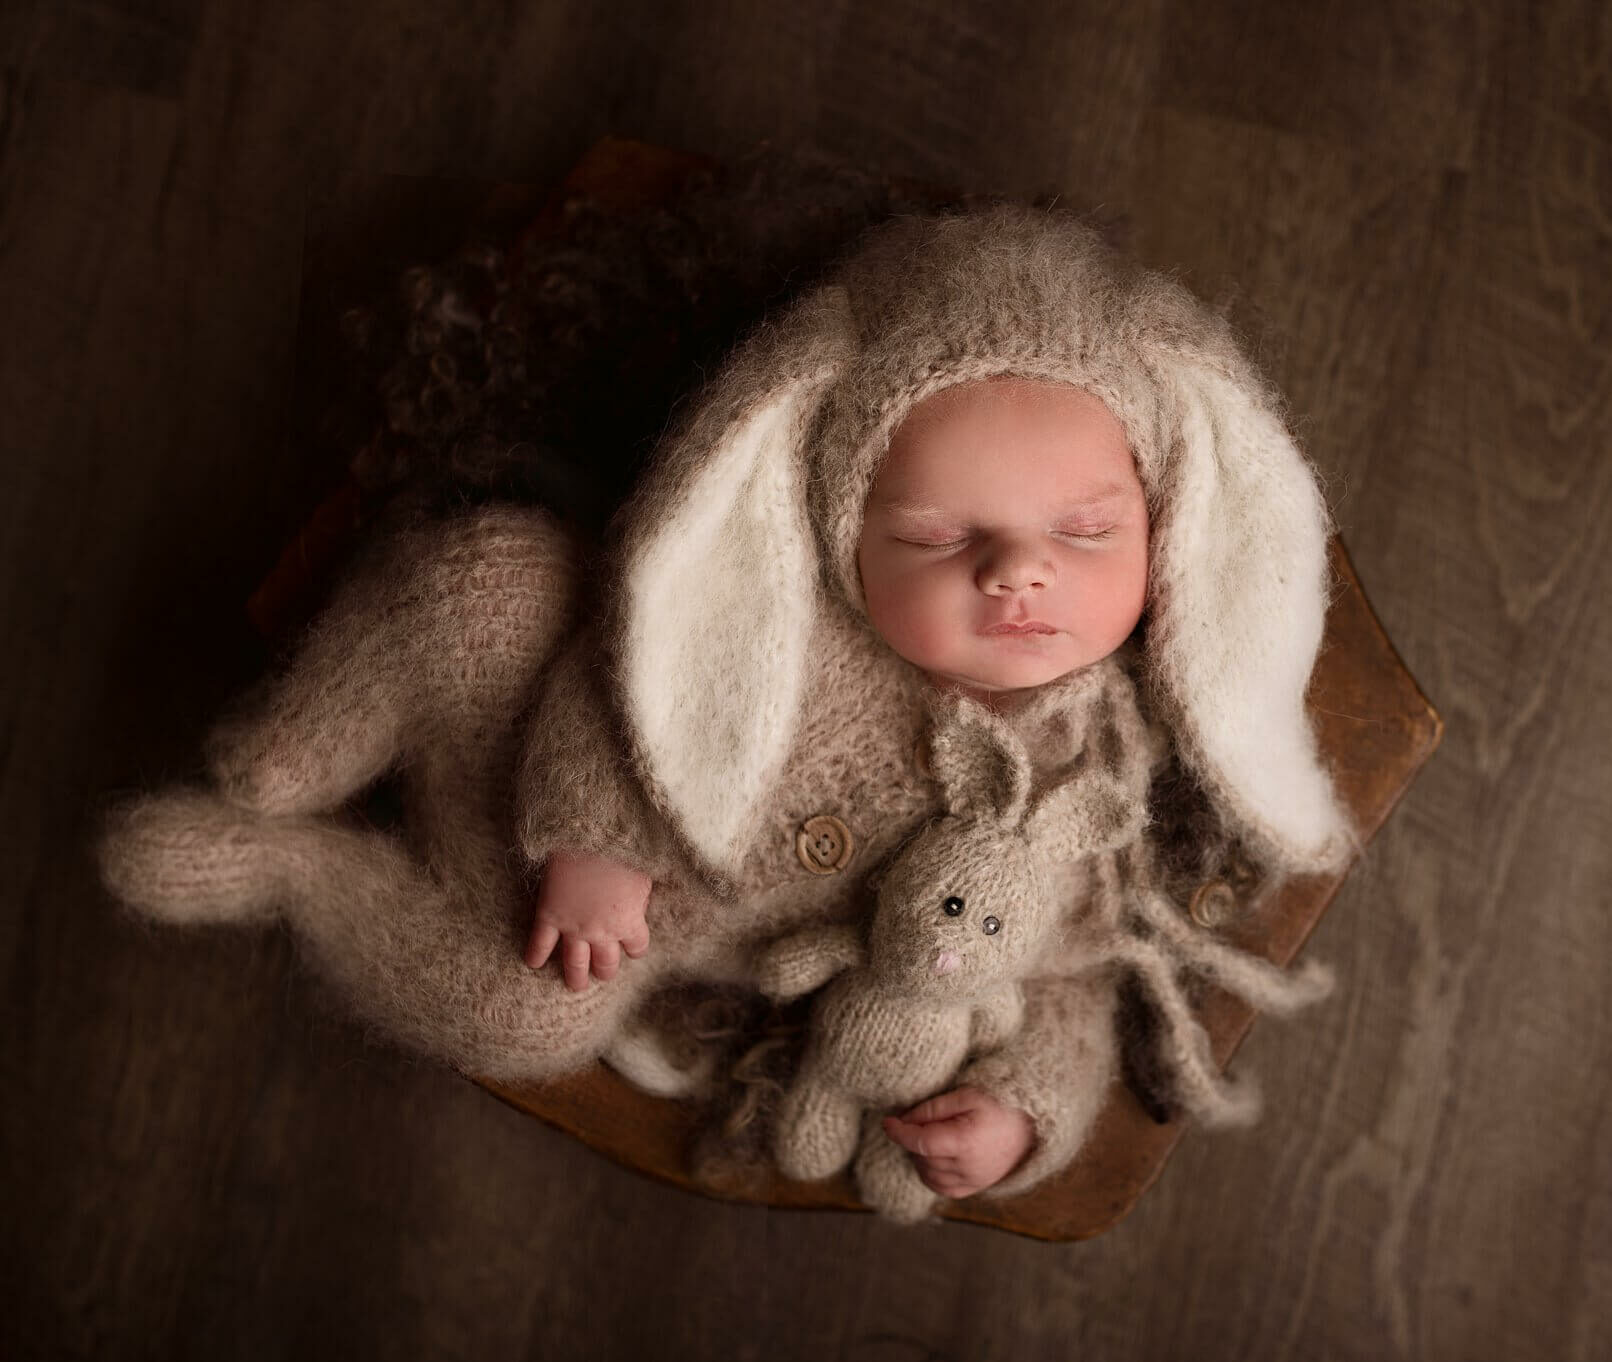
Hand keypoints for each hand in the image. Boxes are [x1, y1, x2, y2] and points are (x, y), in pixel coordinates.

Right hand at [524, 850, 651, 990]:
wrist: (590, 834)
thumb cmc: (624, 848)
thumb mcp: (645, 874)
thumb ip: (640, 897)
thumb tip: (640, 905)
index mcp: (628, 921)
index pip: (637, 948)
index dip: (634, 947)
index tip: (631, 945)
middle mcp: (601, 931)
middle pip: (605, 965)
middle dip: (605, 970)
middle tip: (602, 973)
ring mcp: (573, 926)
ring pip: (574, 964)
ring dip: (575, 977)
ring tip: (575, 984)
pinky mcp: (549, 915)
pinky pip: (540, 944)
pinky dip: (535, 956)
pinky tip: (533, 963)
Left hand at [882, 1086, 1034, 1198]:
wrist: (1033, 1124)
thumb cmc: (1000, 1103)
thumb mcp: (966, 1095)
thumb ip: (933, 1108)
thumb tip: (904, 1119)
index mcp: (965, 1142)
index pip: (920, 1142)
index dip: (899, 1132)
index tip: (887, 1121)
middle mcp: (968, 1167)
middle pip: (922, 1158)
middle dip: (911, 1140)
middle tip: (913, 1120)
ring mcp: (973, 1181)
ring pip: (928, 1175)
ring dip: (919, 1157)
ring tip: (927, 1135)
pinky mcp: (975, 1188)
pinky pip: (941, 1188)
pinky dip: (930, 1174)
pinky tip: (933, 1157)